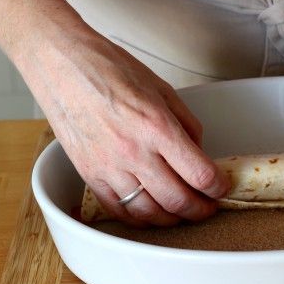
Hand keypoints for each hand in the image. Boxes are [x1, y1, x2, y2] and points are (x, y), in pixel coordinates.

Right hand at [22, 29, 229, 226]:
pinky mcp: (89, 174)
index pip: (200, 174)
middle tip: (208, 207)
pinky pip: (118, 209)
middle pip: (178, 200)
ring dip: (172, 219)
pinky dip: (139, 219)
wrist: (62, 64)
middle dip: (201, 209)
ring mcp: (109, 167)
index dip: (218, 187)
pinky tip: (151, 214)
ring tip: (183, 213)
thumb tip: (198, 151)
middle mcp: (134, 152)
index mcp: (157, 127)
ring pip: (149, 212)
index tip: (222, 188)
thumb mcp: (163, 89)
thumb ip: (186, 124)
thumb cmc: (110, 69)